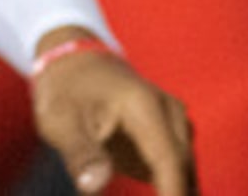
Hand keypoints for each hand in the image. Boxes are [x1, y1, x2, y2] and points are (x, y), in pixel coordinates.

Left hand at [30, 32, 193, 195]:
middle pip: (185, 174)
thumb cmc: (64, 93)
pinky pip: (177, 175)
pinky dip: (172, 195)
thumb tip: (94, 186)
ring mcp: (173, 126)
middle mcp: (169, 115)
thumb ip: (80, 153)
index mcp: (146, 108)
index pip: (171, 163)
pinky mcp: (168, 139)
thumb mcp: (60, 121)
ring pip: (186, 177)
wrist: (74, 64)